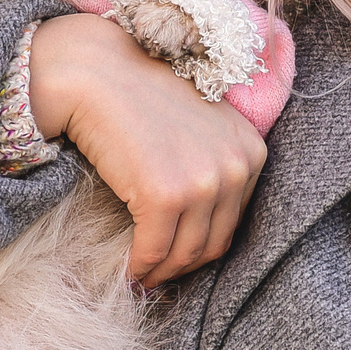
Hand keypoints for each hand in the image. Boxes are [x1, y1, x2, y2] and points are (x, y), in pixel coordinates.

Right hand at [28, 11, 267, 286]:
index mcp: (252, 151)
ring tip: (142, 276)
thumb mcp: (201, 127)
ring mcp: (203, 183)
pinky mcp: (165, 196)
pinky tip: (127, 271)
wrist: (98, 73)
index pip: (234, 220)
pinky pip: (153, 251)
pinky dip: (139, 268)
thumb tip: (201, 227)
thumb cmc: (141, 97)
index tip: (177, 253)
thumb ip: (214, 166)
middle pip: (214, 243)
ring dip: (161, 273)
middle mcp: (237, 167)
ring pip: (185, 254)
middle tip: (157, 273)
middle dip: (183, 266)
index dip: (203, 244)